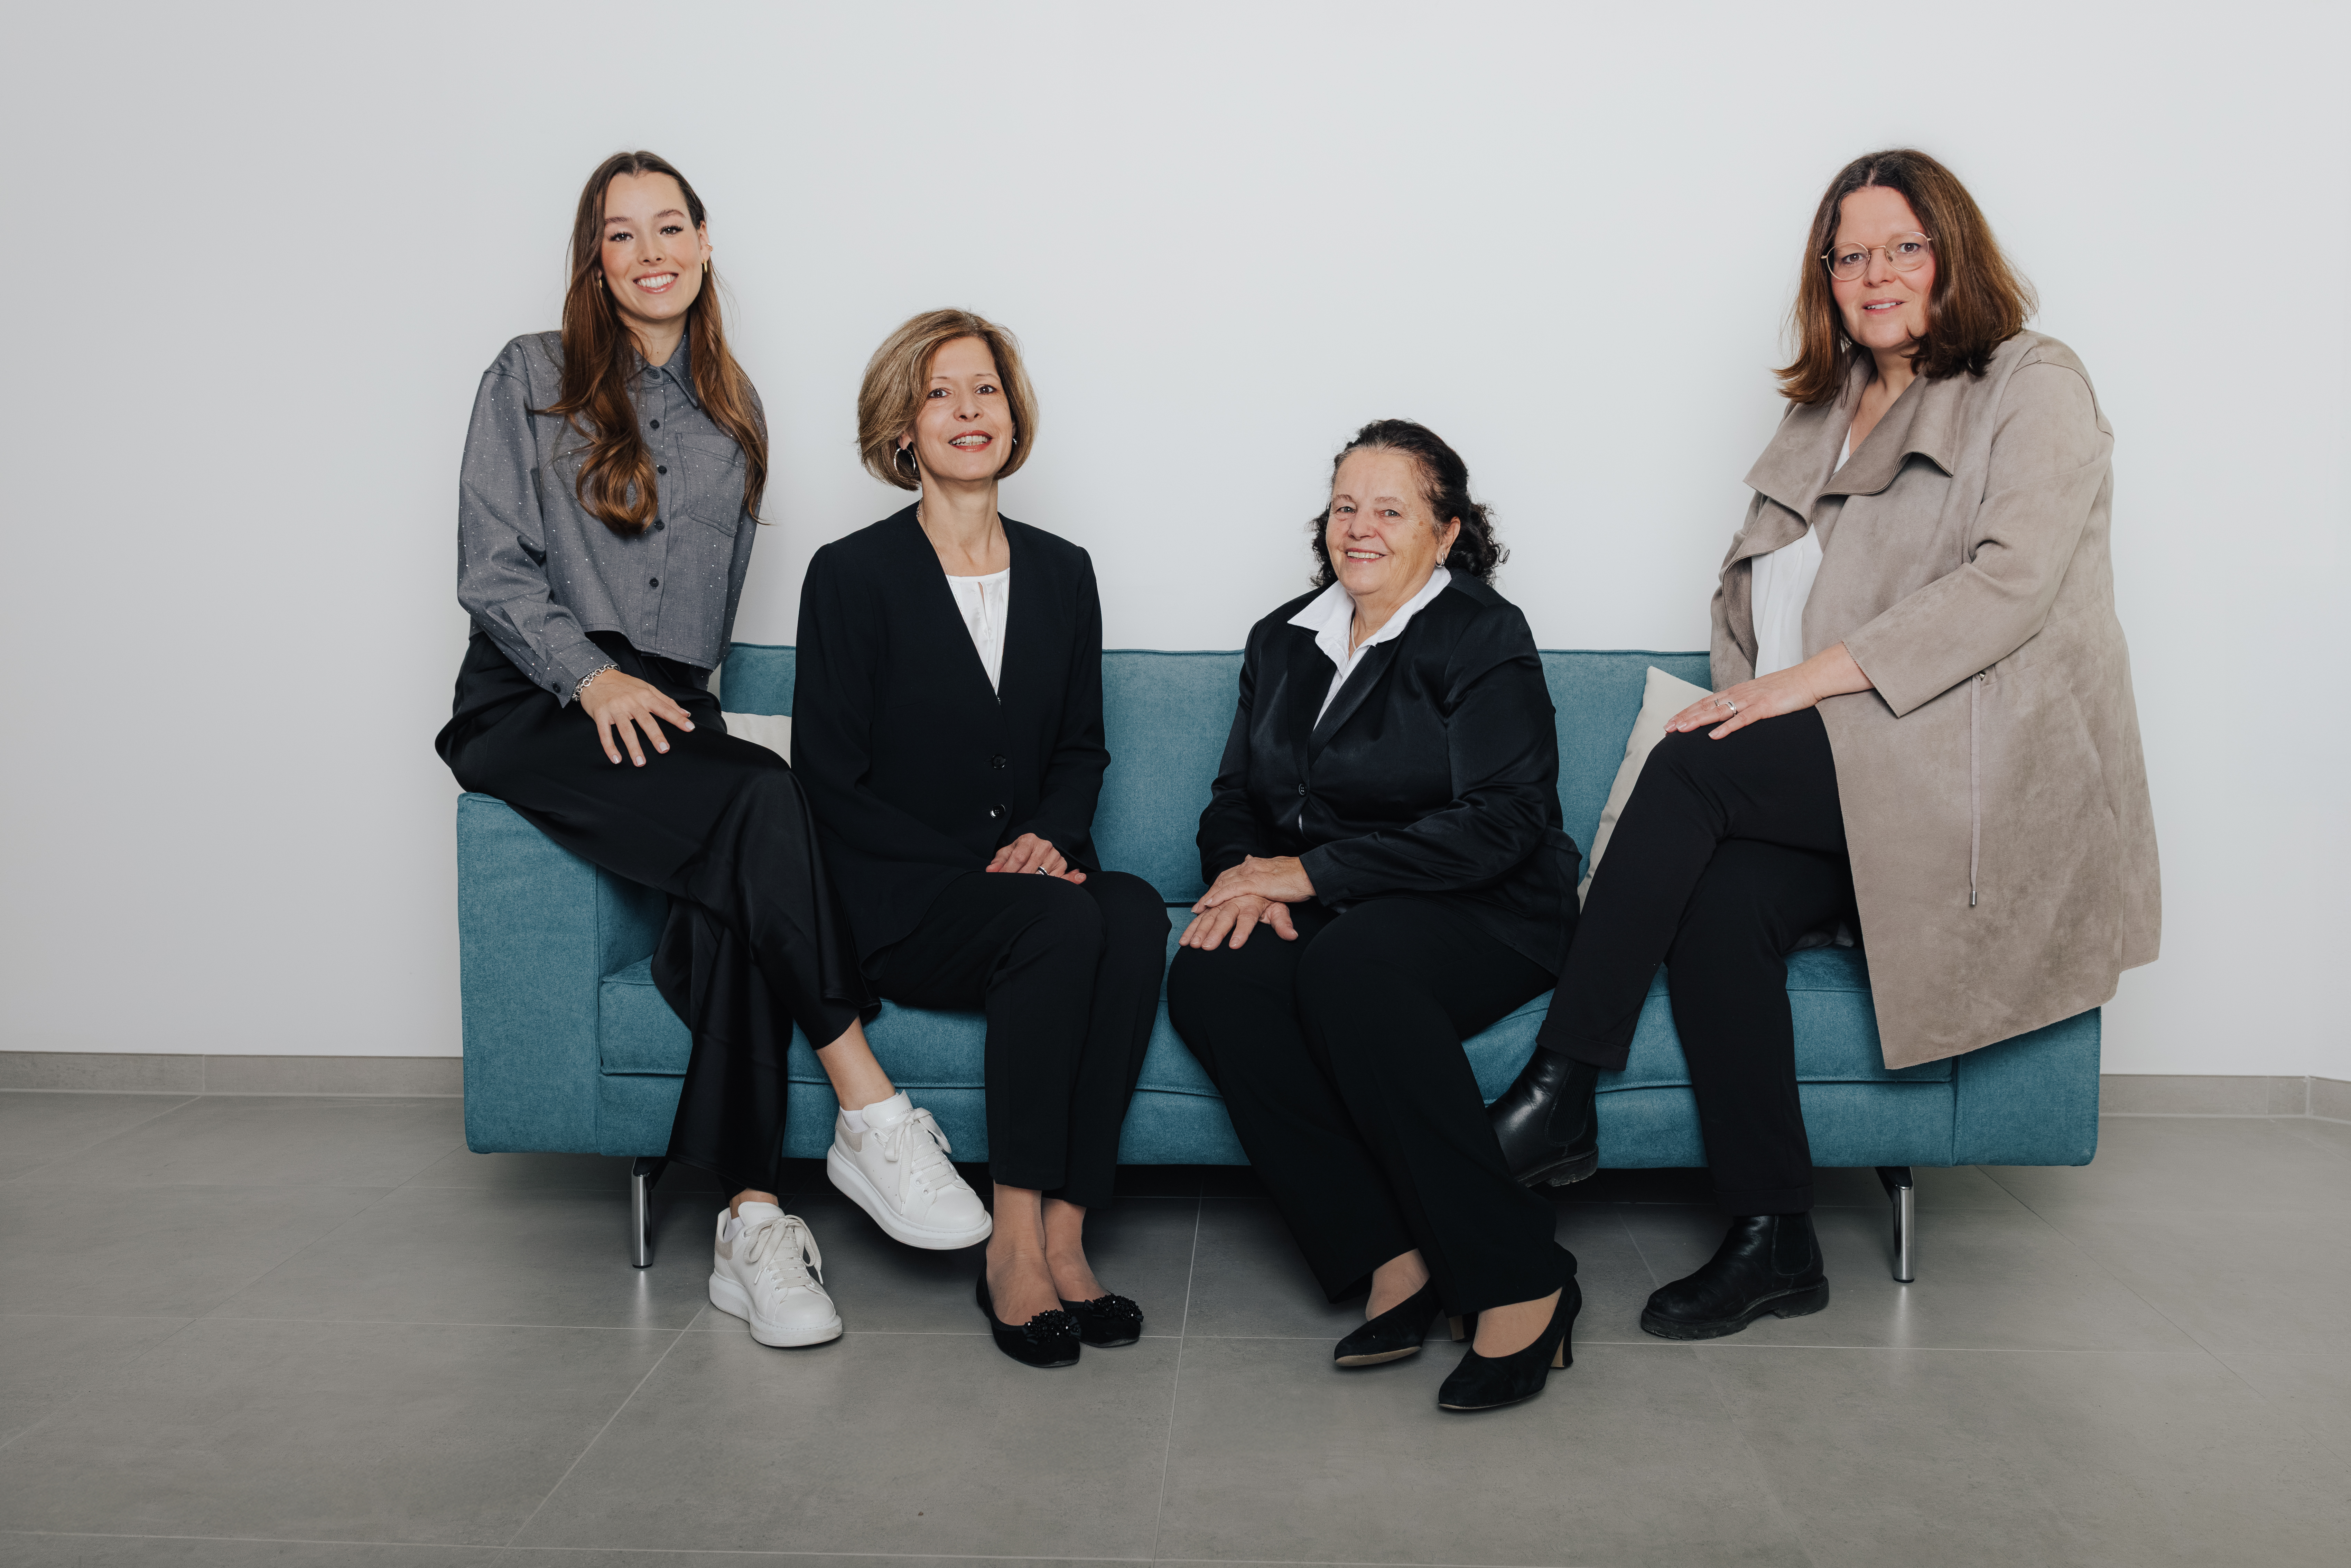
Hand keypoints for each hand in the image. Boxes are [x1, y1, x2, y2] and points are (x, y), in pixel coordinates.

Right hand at [580, 669, 694, 765]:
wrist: (595, 676)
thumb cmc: (623, 684)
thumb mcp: (646, 687)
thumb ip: (666, 701)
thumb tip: (685, 713)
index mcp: (644, 696)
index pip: (664, 708)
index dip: (677, 718)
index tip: (689, 728)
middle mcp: (631, 702)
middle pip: (645, 721)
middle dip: (655, 735)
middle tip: (664, 749)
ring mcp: (615, 709)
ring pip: (626, 730)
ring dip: (633, 747)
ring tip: (640, 762)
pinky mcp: (600, 715)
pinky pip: (605, 733)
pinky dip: (610, 747)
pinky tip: (616, 759)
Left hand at [986, 832, 1086, 883]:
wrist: (1036, 847)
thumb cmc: (1019, 851)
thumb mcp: (1007, 853)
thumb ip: (999, 862)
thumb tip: (991, 871)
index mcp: (1029, 839)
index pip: (1018, 857)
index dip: (1008, 871)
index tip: (1001, 880)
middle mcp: (1044, 846)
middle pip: (1030, 868)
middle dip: (1019, 880)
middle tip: (1010, 889)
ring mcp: (1055, 855)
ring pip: (1043, 876)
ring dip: (1033, 886)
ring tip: (1024, 893)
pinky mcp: (1063, 865)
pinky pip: (1060, 877)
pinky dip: (1064, 881)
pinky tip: (1073, 880)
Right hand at [1179, 893, 1298, 949]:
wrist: (1262, 875)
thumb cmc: (1271, 895)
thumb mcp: (1280, 909)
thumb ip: (1283, 923)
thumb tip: (1292, 935)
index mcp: (1253, 901)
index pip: (1247, 917)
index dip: (1241, 931)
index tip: (1234, 945)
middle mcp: (1237, 898)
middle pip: (1225, 916)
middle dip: (1214, 932)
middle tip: (1206, 947)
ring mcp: (1225, 897)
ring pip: (1210, 912)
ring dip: (1199, 928)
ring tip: (1190, 943)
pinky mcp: (1216, 899)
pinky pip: (1204, 908)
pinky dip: (1194, 921)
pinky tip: (1186, 933)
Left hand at [1194, 854, 1315, 909]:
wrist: (1309, 874)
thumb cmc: (1295, 877)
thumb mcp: (1274, 873)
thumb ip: (1260, 869)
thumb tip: (1249, 859)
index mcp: (1253, 866)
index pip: (1229, 877)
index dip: (1216, 889)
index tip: (1205, 902)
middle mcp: (1249, 868)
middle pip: (1222, 881)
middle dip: (1208, 896)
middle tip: (1195, 910)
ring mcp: (1252, 874)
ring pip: (1224, 885)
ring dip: (1209, 899)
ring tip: (1198, 912)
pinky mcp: (1257, 882)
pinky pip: (1233, 889)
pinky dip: (1219, 896)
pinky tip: (1209, 904)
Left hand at [1667, 642, 1872, 739]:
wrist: (1810, 679)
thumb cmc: (1786, 689)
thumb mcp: (1759, 696)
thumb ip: (1743, 704)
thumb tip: (1728, 715)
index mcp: (1737, 691)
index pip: (1706, 701)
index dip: (1687, 711)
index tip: (1671, 721)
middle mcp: (1740, 694)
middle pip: (1706, 706)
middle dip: (1685, 717)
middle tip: (1666, 729)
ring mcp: (1752, 700)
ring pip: (1718, 711)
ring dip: (1698, 721)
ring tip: (1680, 730)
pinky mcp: (1765, 707)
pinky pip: (1743, 719)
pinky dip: (1727, 728)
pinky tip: (1714, 736)